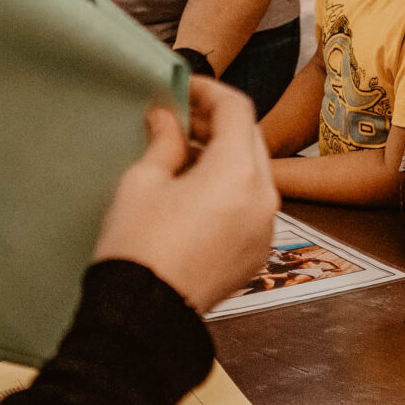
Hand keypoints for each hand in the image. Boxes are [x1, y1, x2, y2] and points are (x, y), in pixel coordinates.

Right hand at [91, 78, 279, 312]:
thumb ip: (163, 141)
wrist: (144, 316)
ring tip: (184, 154)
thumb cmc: (139, 246)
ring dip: (226, 156)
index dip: (209, 91)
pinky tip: (196, 192)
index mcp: (238, 173)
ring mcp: (265, 229)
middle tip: (180, 119)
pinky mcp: (257, 254)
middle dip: (218, 123)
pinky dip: (231, 189)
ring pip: (255, 173)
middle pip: (251, 140)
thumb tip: (167, 118)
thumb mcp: (143, 182)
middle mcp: (264, 199)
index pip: (237, 110)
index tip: (183, 88)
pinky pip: (252, 206)